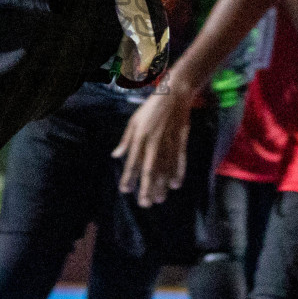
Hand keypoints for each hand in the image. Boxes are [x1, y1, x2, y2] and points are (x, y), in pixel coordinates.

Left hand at [113, 82, 194, 207]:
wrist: (174, 95)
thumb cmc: (150, 108)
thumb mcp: (133, 121)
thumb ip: (125, 140)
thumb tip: (115, 155)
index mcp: (140, 137)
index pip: (133, 162)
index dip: (128, 177)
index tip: (125, 190)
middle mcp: (154, 143)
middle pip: (149, 170)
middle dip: (146, 188)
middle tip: (144, 204)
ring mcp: (169, 143)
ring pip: (165, 169)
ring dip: (162, 185)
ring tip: (159, 199)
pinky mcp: (181, 142)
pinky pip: (180, 161)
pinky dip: (178, 174)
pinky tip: (175, 185)